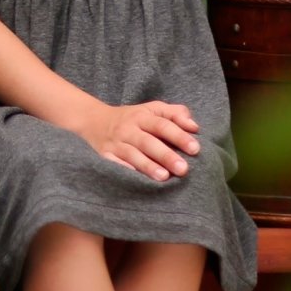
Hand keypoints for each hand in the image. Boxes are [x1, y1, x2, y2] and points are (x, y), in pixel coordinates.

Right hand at [69, 99, 201, 181]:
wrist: (94, 121)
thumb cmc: (132, 118)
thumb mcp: (152, 109)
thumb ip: (175, 113)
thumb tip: (194, 126)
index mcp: (143, 116)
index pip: (163, 125)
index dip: (179, 136)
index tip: (195, 149)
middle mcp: (129, 129)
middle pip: (148, 142)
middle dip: (166, 155)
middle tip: (184, 169)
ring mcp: (116, 143)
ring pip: (132, 155)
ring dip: (148, 166)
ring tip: (164, 177)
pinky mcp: (105, 156)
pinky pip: (116, 165)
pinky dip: (126, 172)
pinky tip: (138, 182)